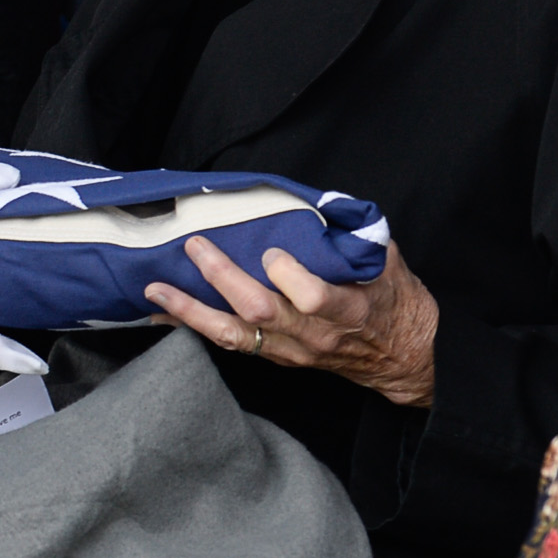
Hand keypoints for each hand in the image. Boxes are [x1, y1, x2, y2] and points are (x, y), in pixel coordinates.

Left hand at [146, 235, 440, 407]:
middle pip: (262, 312)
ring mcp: (291, 349)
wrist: (402, 356)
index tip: (272, 252)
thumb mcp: (387, 261)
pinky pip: (230, 343)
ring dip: (192, 312)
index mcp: (347, 307)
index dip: (288, 277)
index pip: (312, 299)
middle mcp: (314, 334)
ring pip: (235, 334)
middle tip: (196, 247)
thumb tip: (320, 201)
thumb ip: (354, 235)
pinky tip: (163, 315)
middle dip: (223, 278)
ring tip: (156, 289)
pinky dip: (194, 327)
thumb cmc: (394, 300)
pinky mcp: (276, 356)